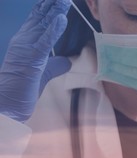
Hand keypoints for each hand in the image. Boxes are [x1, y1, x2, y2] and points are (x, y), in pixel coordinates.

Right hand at [0, 0, 70, 122]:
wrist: (6, 105)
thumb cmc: (21, 90)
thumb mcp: (43, 75)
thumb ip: (54, 66)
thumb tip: (67, 61)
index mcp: (25, 43)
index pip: (38, 21)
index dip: (49, 9)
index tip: (60, 0)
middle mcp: (23, 41)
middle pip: (41, 18)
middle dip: (53, 5)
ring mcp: (26, 48)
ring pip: (43, 25)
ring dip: (55, 11)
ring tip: (65, 0)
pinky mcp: (31, 59)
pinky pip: (44, 42)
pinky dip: (53, 30)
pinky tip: (62, 19)